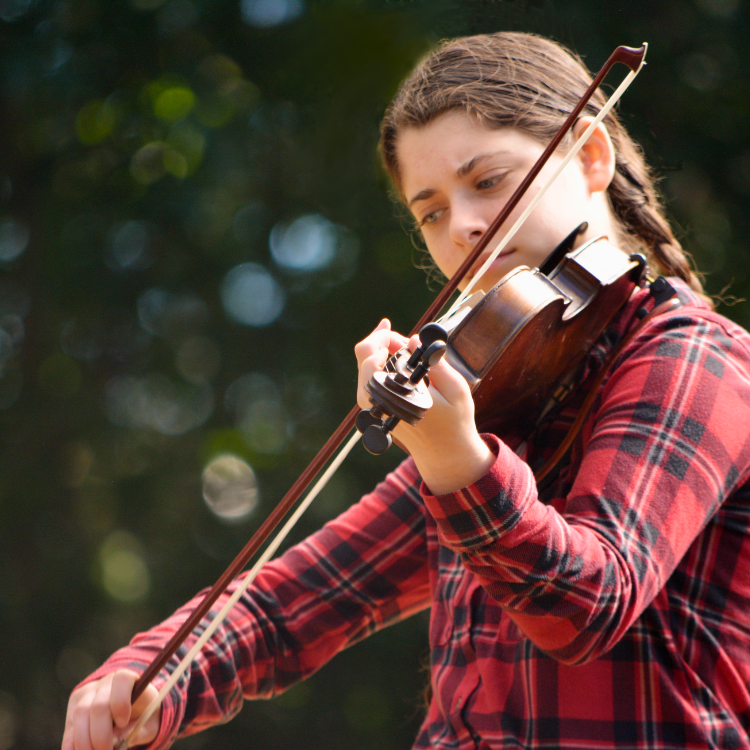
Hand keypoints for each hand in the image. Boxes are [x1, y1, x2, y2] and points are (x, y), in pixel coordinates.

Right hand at [62, 670, 159, 749]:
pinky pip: (69, 726)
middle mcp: (106, 683)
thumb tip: (116, 741)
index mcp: (129, 680)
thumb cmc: (143, 716)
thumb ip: (137, 732)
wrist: (129, 709)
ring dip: (84, 742)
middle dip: (100, 735)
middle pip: (98, 705)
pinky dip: (71, 744)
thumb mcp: (149, 724)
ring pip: (80, 715)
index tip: (123, 723)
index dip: (121, 702)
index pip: (122, 680)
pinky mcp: (74, 707)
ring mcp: (87, 693)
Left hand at [355, 319, 493, 493]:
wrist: (446, 455)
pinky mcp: (375, 410)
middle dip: (382, 341)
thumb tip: (413, 339)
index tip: (400, 333)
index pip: (370, 356)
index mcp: (393, 396)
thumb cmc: (455, 422)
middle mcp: (377, 402)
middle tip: (405, 340)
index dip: (383, 336)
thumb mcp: (455, 389)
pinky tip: (399, 363)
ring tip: (406, 351)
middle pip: (363, 357)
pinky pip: (370, 379)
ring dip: (382, 353)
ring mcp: (372, 407)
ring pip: (365, 368)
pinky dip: (382, 366)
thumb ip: (434, 363)